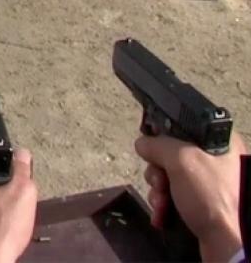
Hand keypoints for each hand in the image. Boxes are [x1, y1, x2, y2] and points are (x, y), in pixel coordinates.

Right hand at [135, 132, 244, 262]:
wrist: (228, 244)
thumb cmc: (215, 199)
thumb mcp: (180, 160)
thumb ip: (158, 145)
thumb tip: (143, 144)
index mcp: (220, 141)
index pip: (183, 127)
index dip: (165, 136)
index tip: (154, 147)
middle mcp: (218, 161)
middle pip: (172, 155)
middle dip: (158, 171)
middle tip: (161, 180)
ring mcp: (212, 185)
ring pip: (171, 178)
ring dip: (159, 190)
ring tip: (163, 202)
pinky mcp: (205, 206)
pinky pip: (176, 197)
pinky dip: (165, 204)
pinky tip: (163, 212)